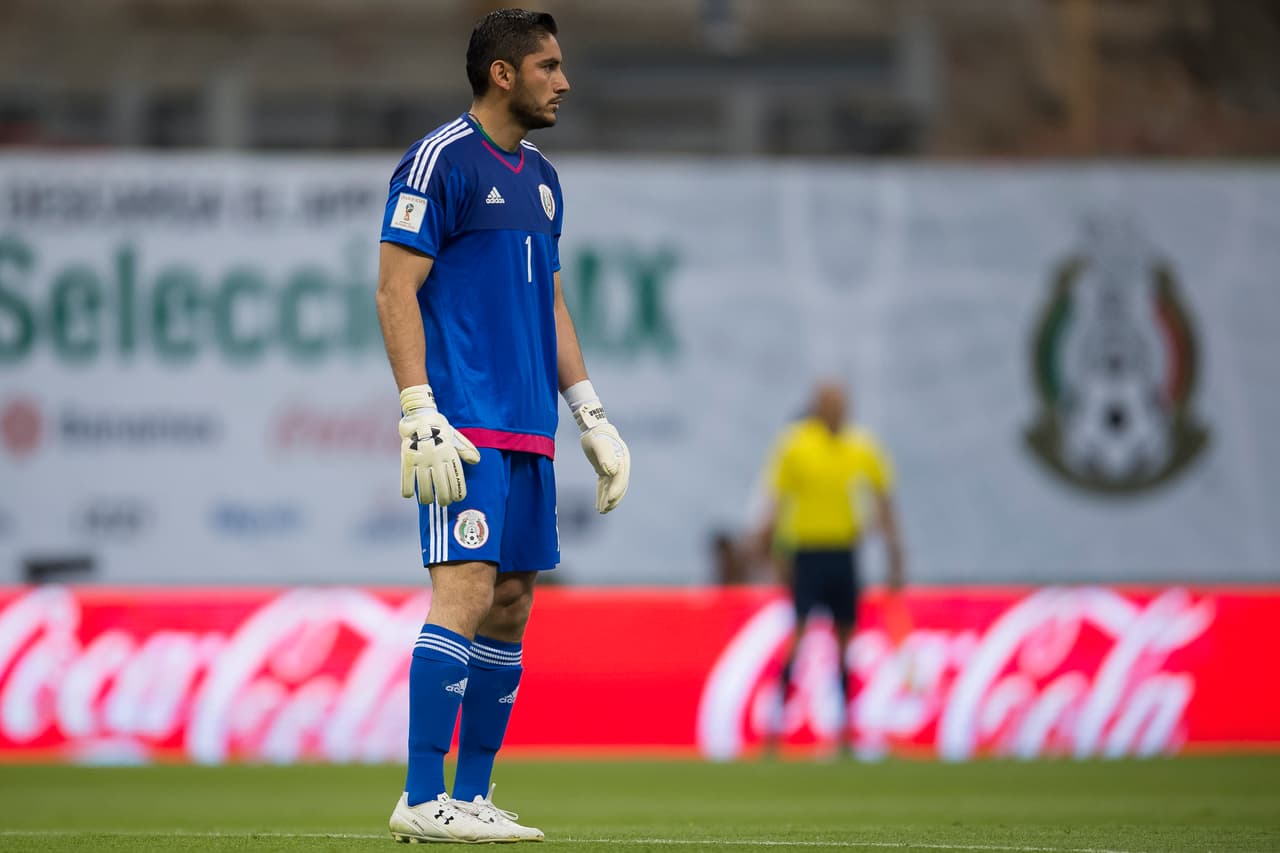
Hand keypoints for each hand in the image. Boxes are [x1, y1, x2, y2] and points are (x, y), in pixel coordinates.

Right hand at [398, 384, 479, 505]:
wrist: (420, 415)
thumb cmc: (439, 427)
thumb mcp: (455, 436)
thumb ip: (465, 449)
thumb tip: (476, 461)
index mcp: (449, 454)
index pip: (456, 478)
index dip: (458, 491)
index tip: (458, 499)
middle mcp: (437, 458)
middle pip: (441, 486)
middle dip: (444, 499)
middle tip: (443, 503)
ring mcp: (422, 458)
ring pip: (424, 486)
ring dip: (426, 497)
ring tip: (427, 501)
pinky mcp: (407, 458)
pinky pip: (406, 477)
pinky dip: (407, 489)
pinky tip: (409, 495)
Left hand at [573, 399, 629, 513]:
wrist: (593, 427)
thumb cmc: (596, 435)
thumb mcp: (599, 444)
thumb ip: (605, 457)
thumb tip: (611, 472)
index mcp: (622, 460)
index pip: (620, 478)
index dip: (615, 490)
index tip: (609, 500)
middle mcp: (620, 465)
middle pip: (619, 486)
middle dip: (613, 499)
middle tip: (604, 510)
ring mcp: (614, 468)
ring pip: (612, 487)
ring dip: (607, 499)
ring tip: (601, 511)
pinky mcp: (605, 470)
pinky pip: (605, 484)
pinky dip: (602, 494)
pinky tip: (598, 503)